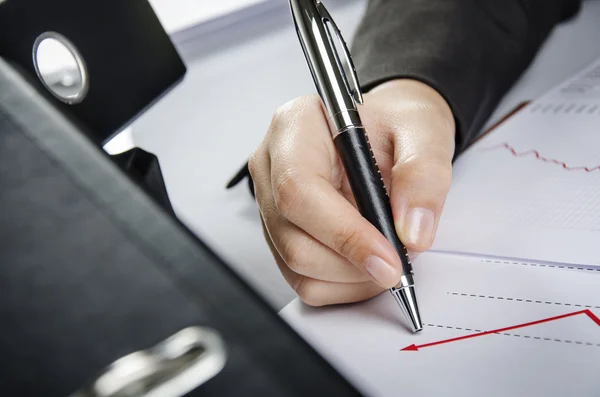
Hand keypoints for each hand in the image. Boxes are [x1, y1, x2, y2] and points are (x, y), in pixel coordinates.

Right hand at [249, 79, 454, 305]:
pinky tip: (367, 263)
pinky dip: (342, 284)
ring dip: (350, 277)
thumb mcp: (423, 132)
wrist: (388, 132)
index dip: (343, 233)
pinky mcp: (280, 232)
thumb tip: (411, 231)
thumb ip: (422, 175)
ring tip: (386, 257)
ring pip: (297, 265)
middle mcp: (273, 165)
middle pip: (293, 238)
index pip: (298, 189)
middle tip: (398, 262)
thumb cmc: (395, 124)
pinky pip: (303, 277)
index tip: (387, 258)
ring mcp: (271, 202)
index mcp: (297, 126)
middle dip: (352, 264)